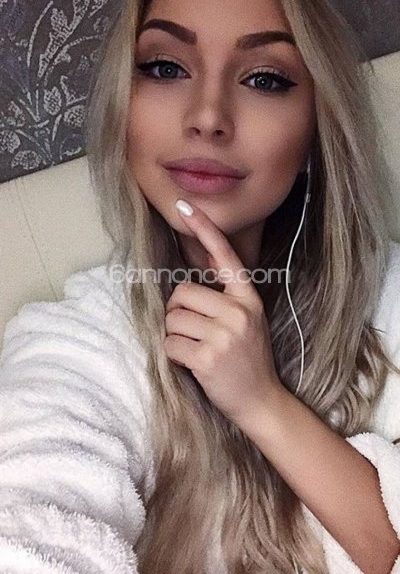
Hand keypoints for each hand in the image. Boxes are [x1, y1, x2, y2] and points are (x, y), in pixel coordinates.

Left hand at [164, 200, 282, 427]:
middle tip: (193, 331)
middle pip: (181, 294)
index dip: (203, 229)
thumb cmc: (248, 358)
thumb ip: (226, 293)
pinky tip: (191, 363)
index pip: (224, 256)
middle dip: (177, 313)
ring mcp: (224, 335)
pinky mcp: (208, 358)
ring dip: (175, 336)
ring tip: (196, 349)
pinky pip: (170, 344)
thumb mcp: (248, 319)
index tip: (184, 206)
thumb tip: (201, 260)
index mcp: (248, 298)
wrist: (261, 400)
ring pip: (172, 320)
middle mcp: (238, 312)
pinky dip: (173, 354)